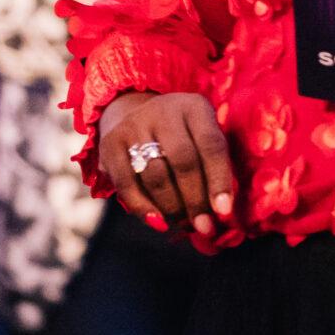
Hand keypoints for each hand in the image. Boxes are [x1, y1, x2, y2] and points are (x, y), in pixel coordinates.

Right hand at [98, 91, 235, 237]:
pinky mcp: (110, 143)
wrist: (136, 114)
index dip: (219, 181)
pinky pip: (126, 183)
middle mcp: (163, 110)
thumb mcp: (203, 138)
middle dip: (195, 199)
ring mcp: (134, 125)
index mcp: (194, 107)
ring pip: (155, 175)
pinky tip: (159, 223)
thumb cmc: (183, 136)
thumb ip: (214, 169)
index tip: (224, 212)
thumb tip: (221, 214)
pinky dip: (143, 208)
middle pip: (183, 161)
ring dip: (172, 207)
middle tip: (204, 227)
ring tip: (184, 225)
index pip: (211, 145)